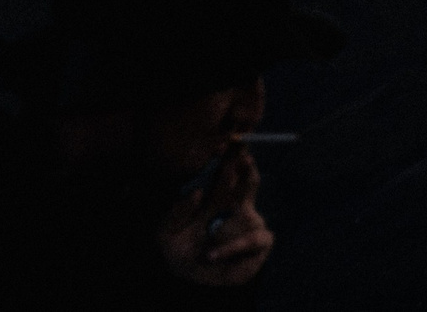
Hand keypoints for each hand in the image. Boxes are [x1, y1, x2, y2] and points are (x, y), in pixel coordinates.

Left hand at [158, 145, 274, 286]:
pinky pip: (252, 238)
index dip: (222, 159)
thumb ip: (176, 214)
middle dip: (240, 158)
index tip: (220, 143)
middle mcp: (233, 205)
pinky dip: (231, 246)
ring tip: (243, 163)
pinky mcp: (259, 242)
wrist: (194, 283)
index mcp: (211, 201)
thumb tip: (196, 192)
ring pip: (252, 191)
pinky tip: (211, 255)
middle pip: (241, 173)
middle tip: (236, 144)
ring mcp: (248, 221)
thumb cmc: (182, 254)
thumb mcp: (167, 235)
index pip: (220, 174)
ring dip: (248, 175)